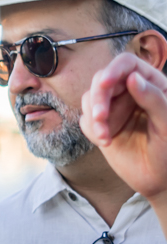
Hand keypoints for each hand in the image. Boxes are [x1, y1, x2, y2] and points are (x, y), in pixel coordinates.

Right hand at [80, 53, 166, 204]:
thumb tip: (133, 78)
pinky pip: (85, 120)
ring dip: (93, 118)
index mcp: (151, 84)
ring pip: (89, 99)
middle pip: (102, 80)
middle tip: (100, 117)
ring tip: (105, 138)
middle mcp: (129, 91)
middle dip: (98, 99)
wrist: (158, 178)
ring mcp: (113, 107)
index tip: (105, 82)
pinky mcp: (101, 124)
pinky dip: (92, 130)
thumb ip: (154, 99)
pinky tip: (106, 142)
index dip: (114, 69)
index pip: (127, 64)